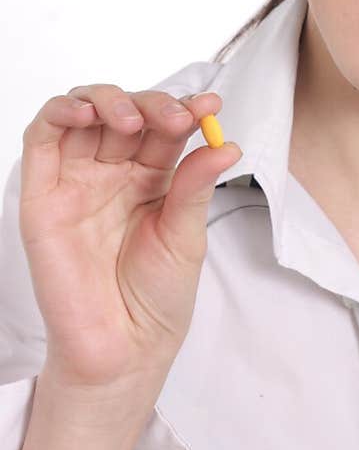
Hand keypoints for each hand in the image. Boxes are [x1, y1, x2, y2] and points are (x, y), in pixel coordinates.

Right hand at [18, 85, 240, 395]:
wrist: (124, 349)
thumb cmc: (156, 298)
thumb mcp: (186, 236)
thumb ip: (195, 186)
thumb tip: (226, 143)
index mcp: (151, 179)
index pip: (163, 127)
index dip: (184, 109)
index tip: (209, 106)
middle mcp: (112, 174)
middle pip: (124, 113)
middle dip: (153, 105)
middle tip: (177, 119)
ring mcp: (76, 182)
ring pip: (81, 115)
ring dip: (106, 100)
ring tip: (134, 118)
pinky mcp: (42, 196)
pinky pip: (41, 140)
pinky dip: (59, 112)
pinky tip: (84, 111)